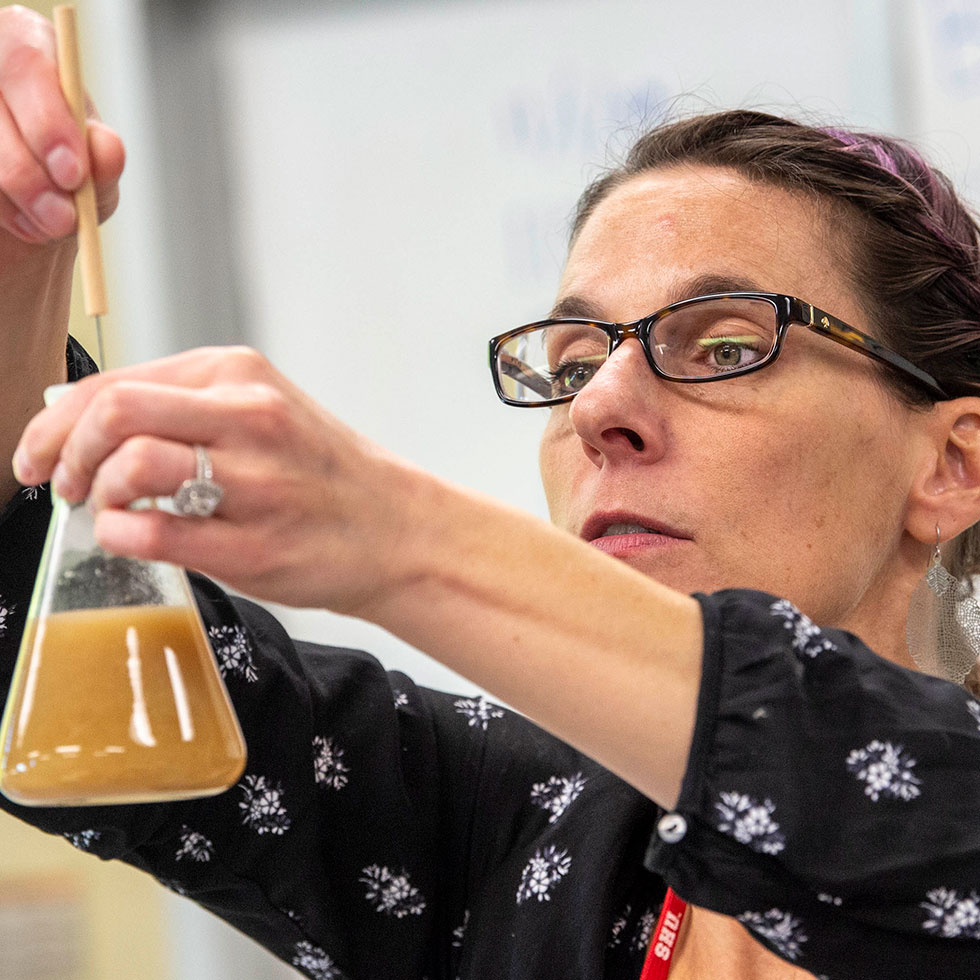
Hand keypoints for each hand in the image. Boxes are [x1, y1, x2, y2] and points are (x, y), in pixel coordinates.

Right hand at [0, 4, 123, 246]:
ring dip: (18, 201)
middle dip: (28, 173)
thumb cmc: (68, 178)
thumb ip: (105, 161)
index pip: (26, 61)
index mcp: (27, 46)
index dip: (48, 121)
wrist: (37, 210)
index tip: (73, 174)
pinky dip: (0, 213)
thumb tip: (106, 147)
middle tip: (64, 218)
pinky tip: (22, 220)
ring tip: (53, 223)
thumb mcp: (97, 173)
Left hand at [13, 347, 422, 613]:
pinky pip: (159, 532)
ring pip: (133, 464)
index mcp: (240, 376)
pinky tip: (132, 534)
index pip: (115, 382)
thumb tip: (78, 417)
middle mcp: (249, 416)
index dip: (54, 422)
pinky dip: (123, 534)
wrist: (396, 530)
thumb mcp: (259, 413)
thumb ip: (181, 408)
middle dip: (64, 452)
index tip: (38, 452)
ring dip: (97, 493)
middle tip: (63, 483)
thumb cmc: (322, 476)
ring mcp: (256, 480)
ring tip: (108, 510)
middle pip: (114, 411)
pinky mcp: (257, 542)